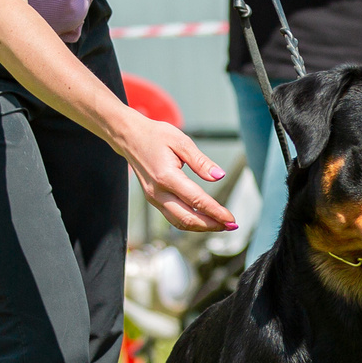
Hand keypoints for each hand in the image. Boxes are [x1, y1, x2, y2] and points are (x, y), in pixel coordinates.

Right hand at [114, 109, 235, 232]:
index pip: (196, 200)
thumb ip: (201, 161)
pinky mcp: (153, 200)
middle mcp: (158, 192)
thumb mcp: (181, 141)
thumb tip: (219, 176)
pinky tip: (205, 220)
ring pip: (179, 222)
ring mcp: (153, 198)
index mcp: (166, 176)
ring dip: (201, 227)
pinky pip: (173, 217)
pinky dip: (190, 222)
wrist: (130, 137)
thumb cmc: (156, 136)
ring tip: (221, 225)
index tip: (231, 218)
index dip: (215, 212)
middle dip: (211, 225)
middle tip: (231, 225)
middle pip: (187, 218)